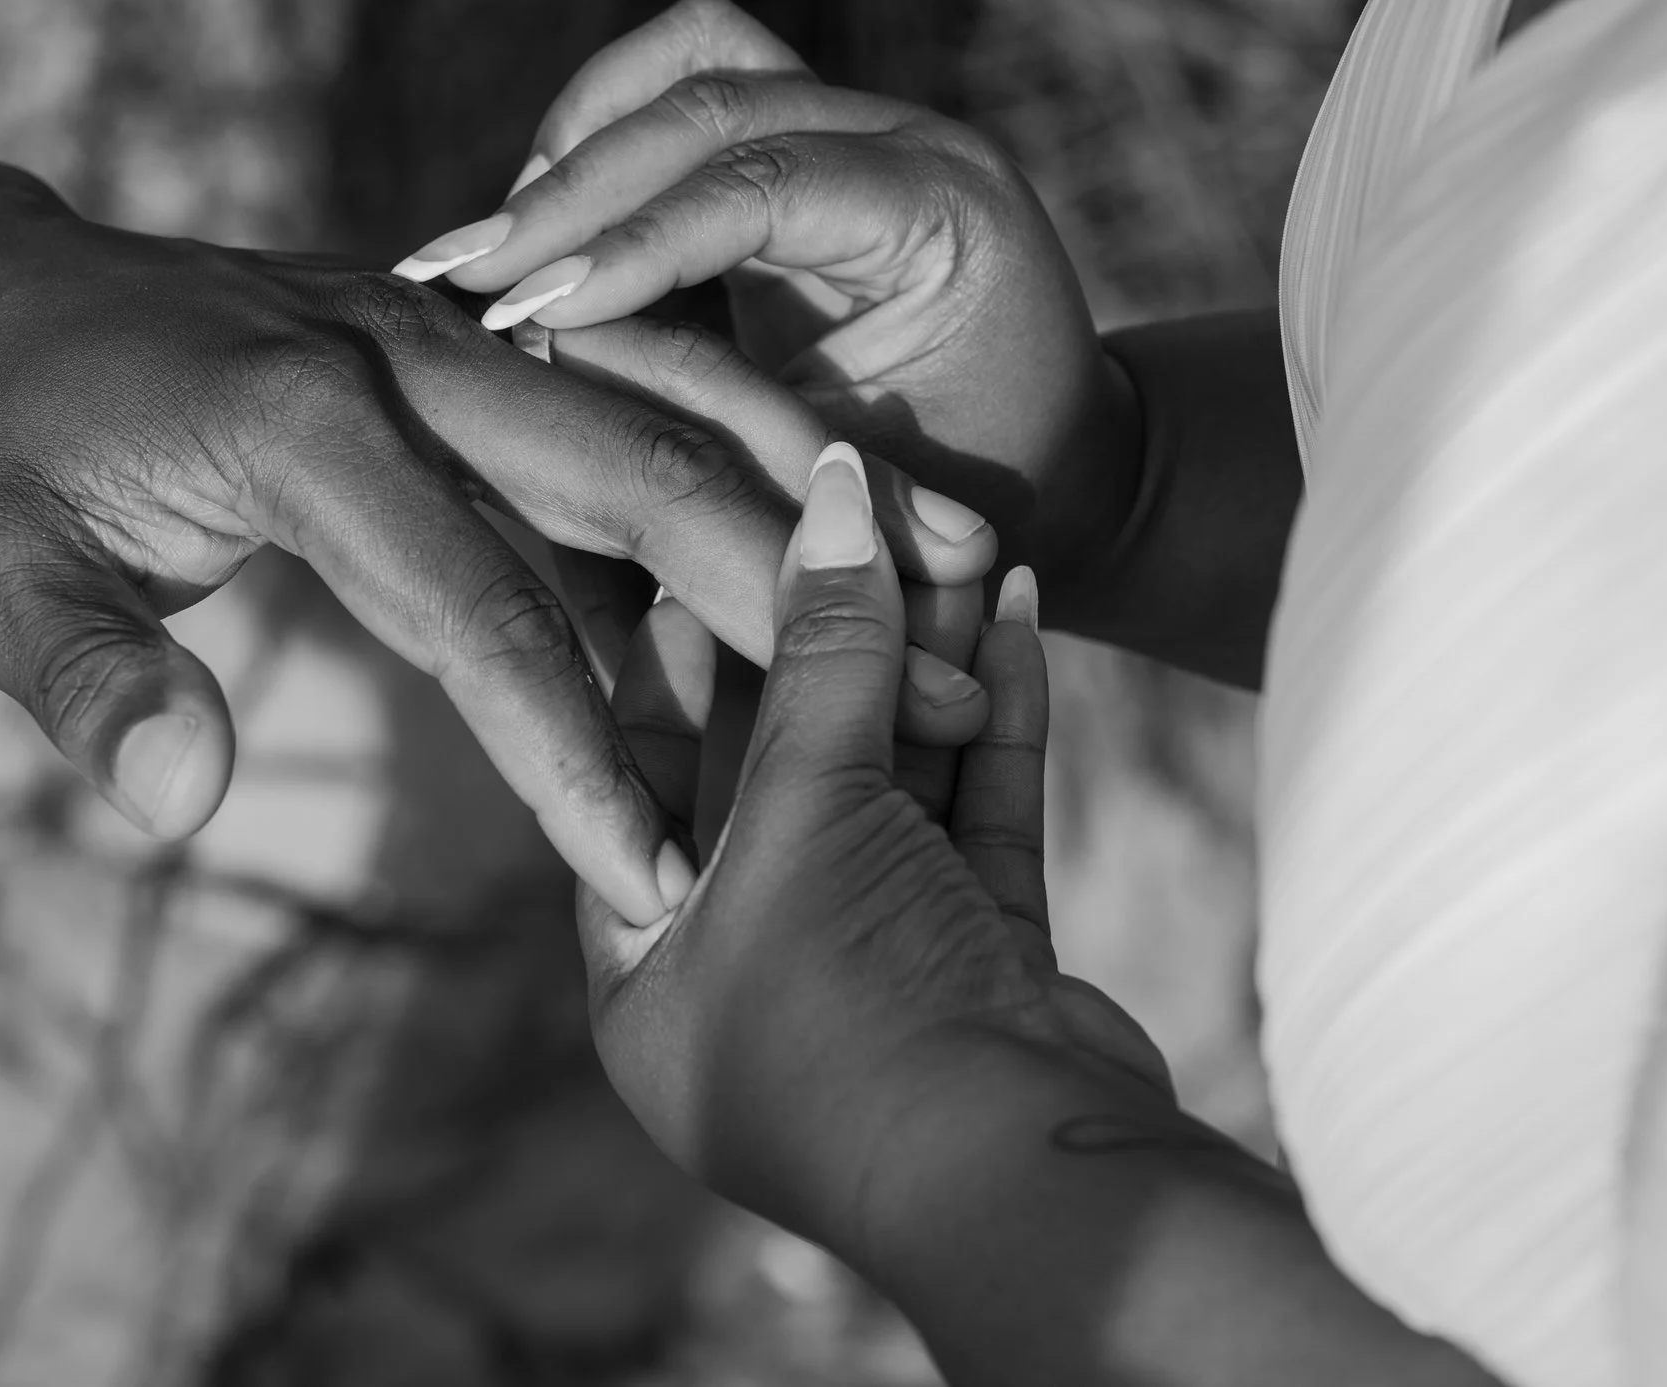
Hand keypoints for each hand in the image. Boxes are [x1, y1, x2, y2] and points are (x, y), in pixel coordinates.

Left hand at [0, 186, 996, 925]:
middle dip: (788, 595)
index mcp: (306, 427)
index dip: (576, 758)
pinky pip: (628, 390)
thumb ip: (88, 682)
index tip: (660, 881)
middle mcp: (407, 355)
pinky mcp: (468, 334)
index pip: (483, 613)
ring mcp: (449, 328)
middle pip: (636, 471)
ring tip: (948, 580)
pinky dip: (736, 458)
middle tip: (926, 700)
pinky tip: (825, 537)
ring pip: (668, 401)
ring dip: (805, 495)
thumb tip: (186, 797)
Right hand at [397, 0, 1142, 600]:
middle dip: (574, 188)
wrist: (1050, 465)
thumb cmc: (965, 504)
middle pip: (714, 98)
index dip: (634, 240)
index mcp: (948, 212)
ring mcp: (860, 117)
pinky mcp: (805, 132)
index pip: (766, 184)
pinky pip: (690, 77)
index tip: (524, 309)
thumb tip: (551, 365)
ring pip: (695, 57)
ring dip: (581, 140)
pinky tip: (535, 222)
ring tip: (487, 249)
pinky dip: (605, 130)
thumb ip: (720, 418)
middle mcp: (910, 135)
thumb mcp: (854, 486)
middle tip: (456, 275)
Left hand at [579, 441, 1166, 1246]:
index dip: (675, 648)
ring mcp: (875, 970)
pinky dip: (996, 716)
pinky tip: (1019, 608)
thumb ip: (819, 656)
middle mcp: (752, 972)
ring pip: (889, 780)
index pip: (640, 773)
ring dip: (924, 661)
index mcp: (647, 972)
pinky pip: (975, 814)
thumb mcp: (802, 818)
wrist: (1027, 1177)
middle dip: (826, 639)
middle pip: (775, 766)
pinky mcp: (982, 961)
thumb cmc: (850, 1012)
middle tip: (854, 509)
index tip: (703, 530)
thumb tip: (832, 488)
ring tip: (956, 534)